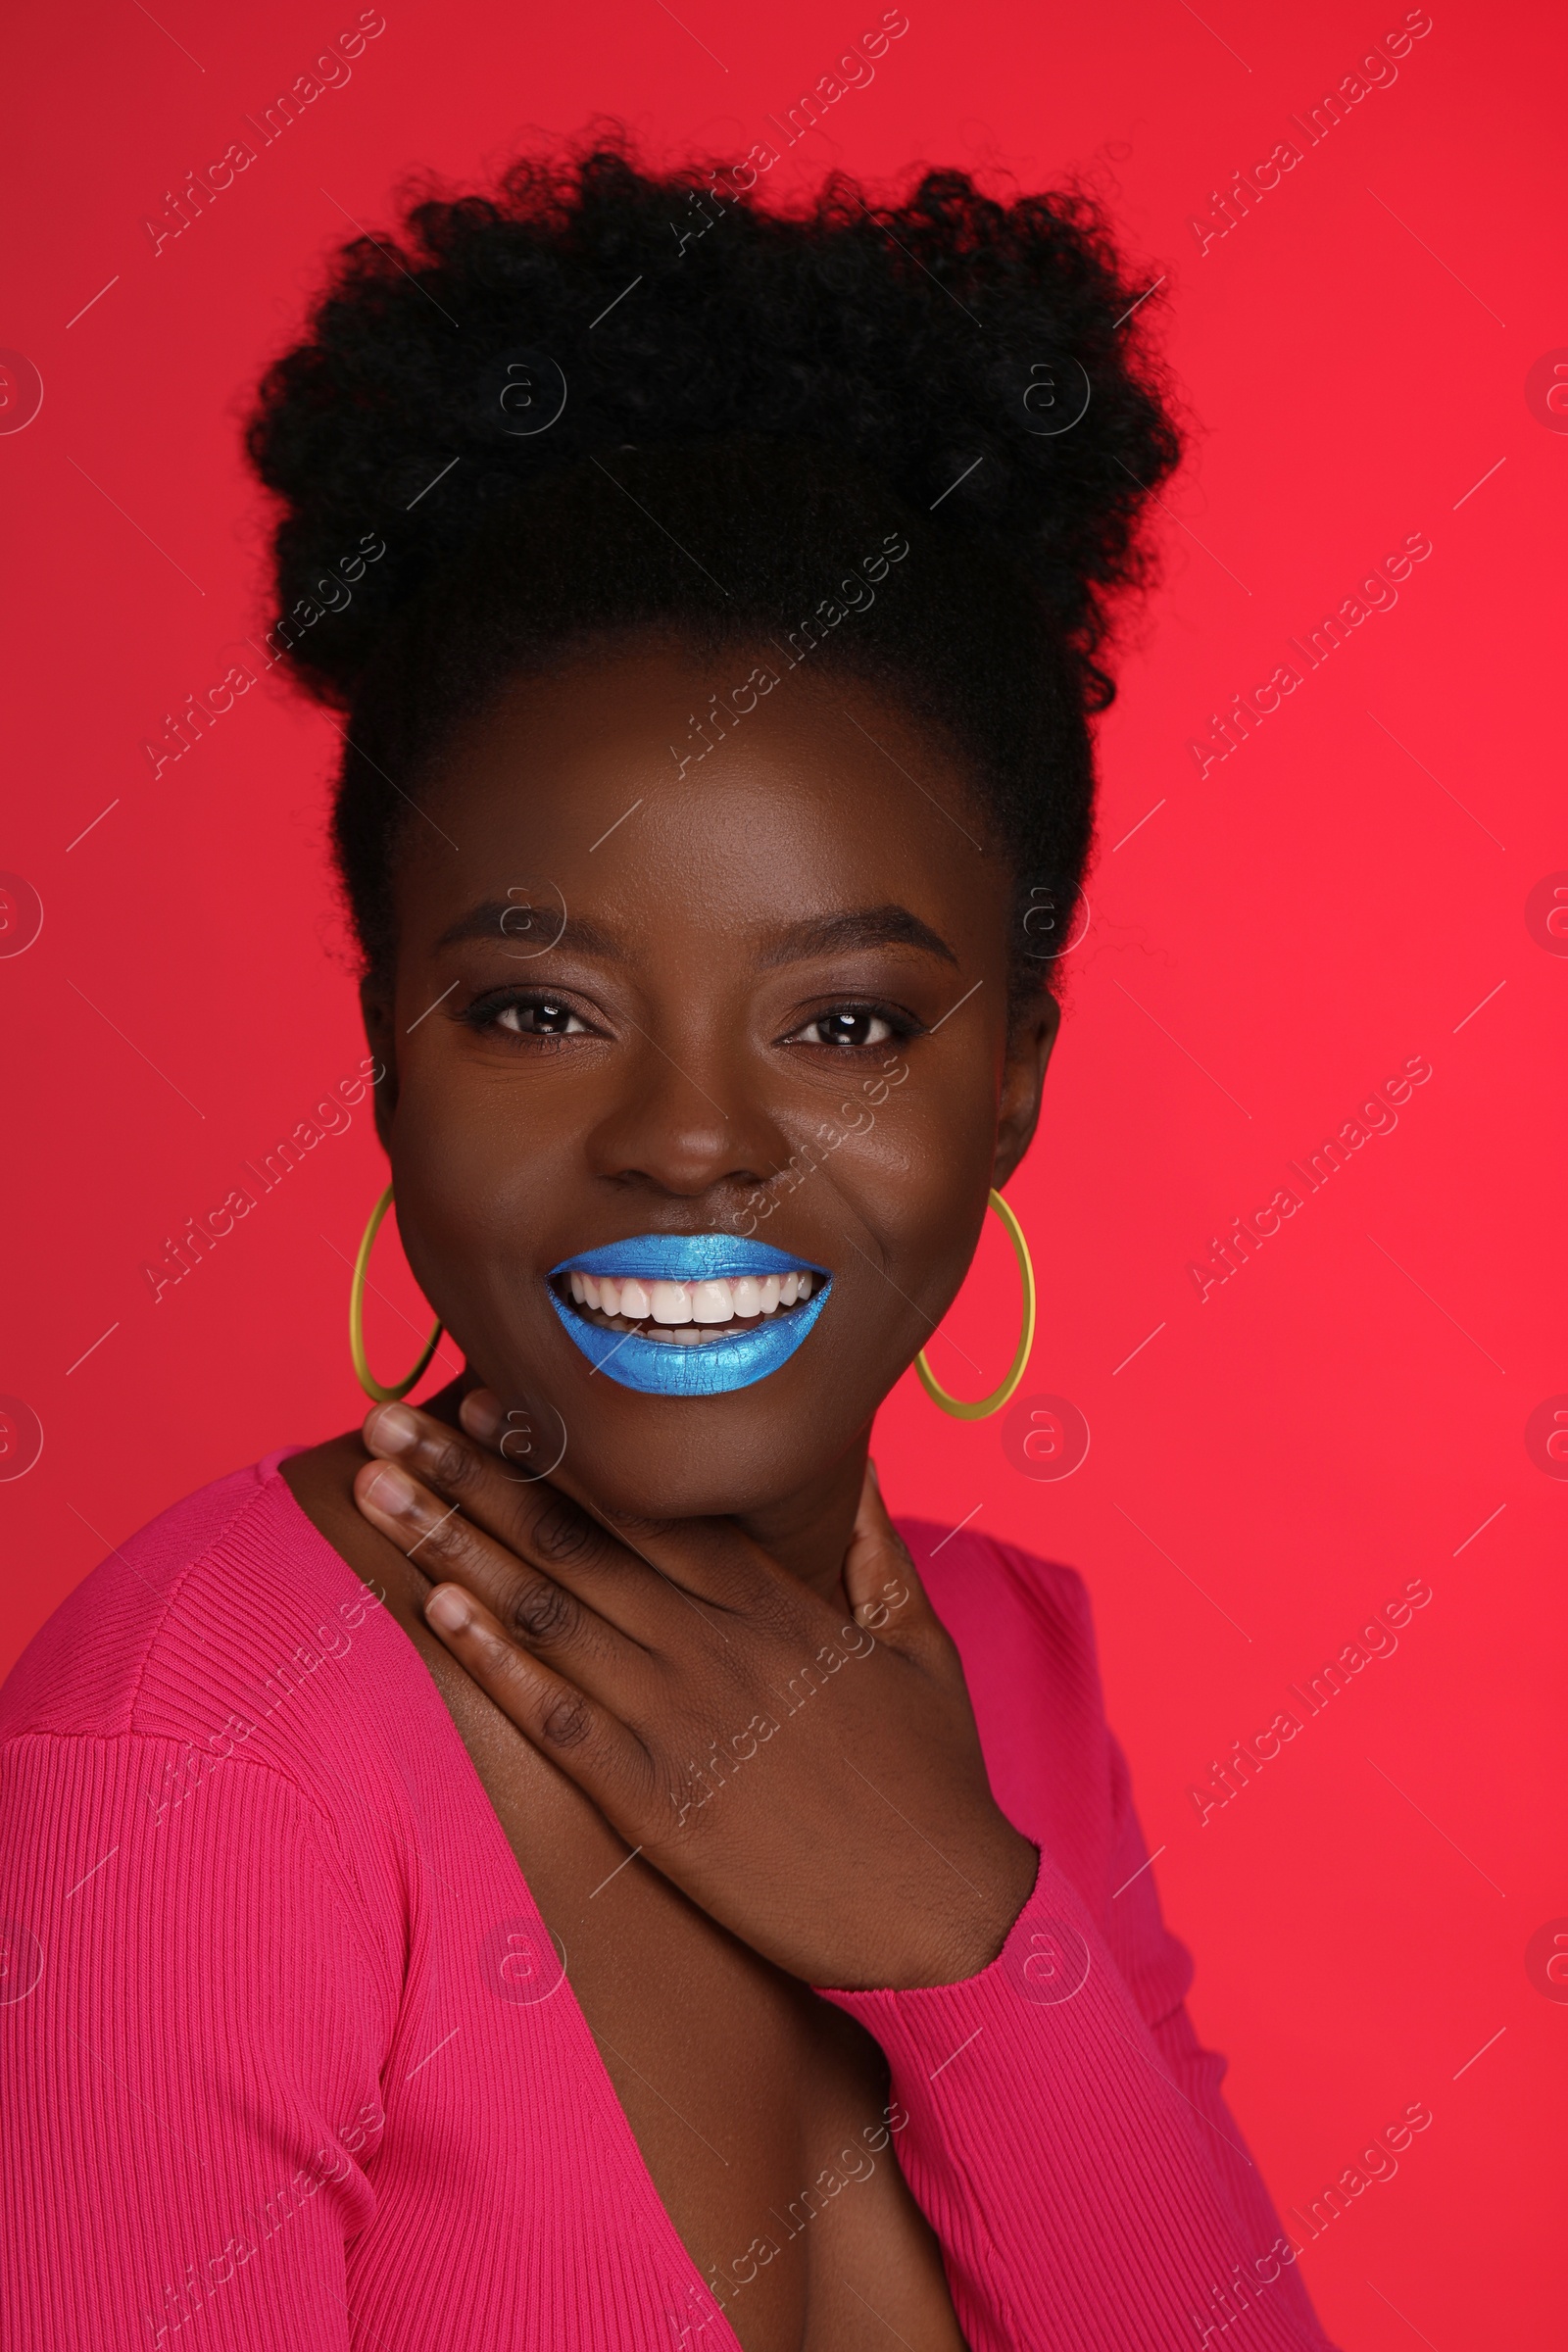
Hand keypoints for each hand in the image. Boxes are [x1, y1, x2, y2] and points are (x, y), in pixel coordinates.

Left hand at [351, 1392, 1038, 1990]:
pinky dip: (493, 1660)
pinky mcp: (658, 1801)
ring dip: (451, 1544)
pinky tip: (434, 1608)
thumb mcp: (920, 1641)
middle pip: (567, 1539)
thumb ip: (872, 1547)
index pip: (639, 1501)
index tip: (476, 1396)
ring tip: (376, 1490)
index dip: (548, 1448)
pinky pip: (558, 1716)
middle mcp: (715, 1640)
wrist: (949, 1906)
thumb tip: (855, 1465)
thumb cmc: (936, 1776)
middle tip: (381, 1420)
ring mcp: (682, 1718)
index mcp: (770, 1600)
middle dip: (465, 1473)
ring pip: (546, 1610)